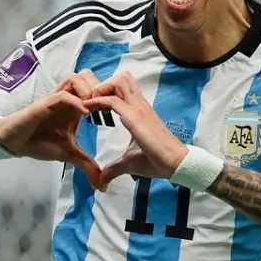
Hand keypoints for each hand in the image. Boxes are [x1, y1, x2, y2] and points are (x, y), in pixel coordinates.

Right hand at [0, 70, 102, 188]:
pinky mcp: (44, 103)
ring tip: (96, 108)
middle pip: (90, 76)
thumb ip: (87, 166)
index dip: (110, 96)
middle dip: (102, 88)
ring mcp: (56, 98)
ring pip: (77, 78)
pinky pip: (62, 94)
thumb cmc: (40, 143)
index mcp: (77, 107)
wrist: (15, 143)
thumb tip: (101, 186)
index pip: (97, 89)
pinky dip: (75, 100)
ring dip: (89, 90)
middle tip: (108, 107)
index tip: (120, 111)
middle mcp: (68, 98)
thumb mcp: (69, 155)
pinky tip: (85, 113)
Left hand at [83, 71, 187, 189]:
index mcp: (139, 111)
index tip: (94, 106)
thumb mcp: (129, 163)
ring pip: (117, 81)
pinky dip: (97, 101)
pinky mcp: (134, 117)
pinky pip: (112, 100)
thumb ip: (113, 169)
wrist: (173, 163)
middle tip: (91, 102)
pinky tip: (86, 109)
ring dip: (101, 89)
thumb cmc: (155, 161)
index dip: (107, 92)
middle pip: (121, 77)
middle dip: (103, 85)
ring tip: (90, 104)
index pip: (123, 88)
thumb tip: (101, 182)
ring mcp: (138, 109)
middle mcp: (139, 105)